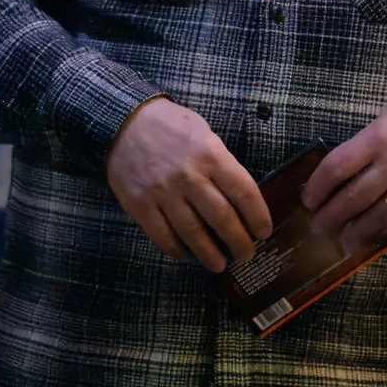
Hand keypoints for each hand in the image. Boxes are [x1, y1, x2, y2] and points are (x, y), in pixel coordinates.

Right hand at [105, 97, 271, 273]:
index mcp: (209, 154)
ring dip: (210, 254)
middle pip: (221, 218)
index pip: (243, 192)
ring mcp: (162, 193)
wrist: (123, 121)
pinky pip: (163, 236)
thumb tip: (240, 198)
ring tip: (219, 265)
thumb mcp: (203, 132)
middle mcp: (188, 176)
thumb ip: (221, 163)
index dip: (258, 217)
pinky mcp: (139, 205)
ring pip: (193, 234)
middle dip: (239, 242)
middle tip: (247, 254)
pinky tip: (187, 255)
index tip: (263, 232)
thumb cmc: (170, 125)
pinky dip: (178, 250)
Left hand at [302, 83, 386, 250]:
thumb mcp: (386, 118)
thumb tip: (338, 176)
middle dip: (331, 217)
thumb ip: (364, 146)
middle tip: (318, 228)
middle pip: (354, 198)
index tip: (308, 200)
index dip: (318, 188)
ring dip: (356, 232)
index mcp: (379, 137)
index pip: (337, 167)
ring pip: (379, 216)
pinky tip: (375, 234)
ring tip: (343, 240)